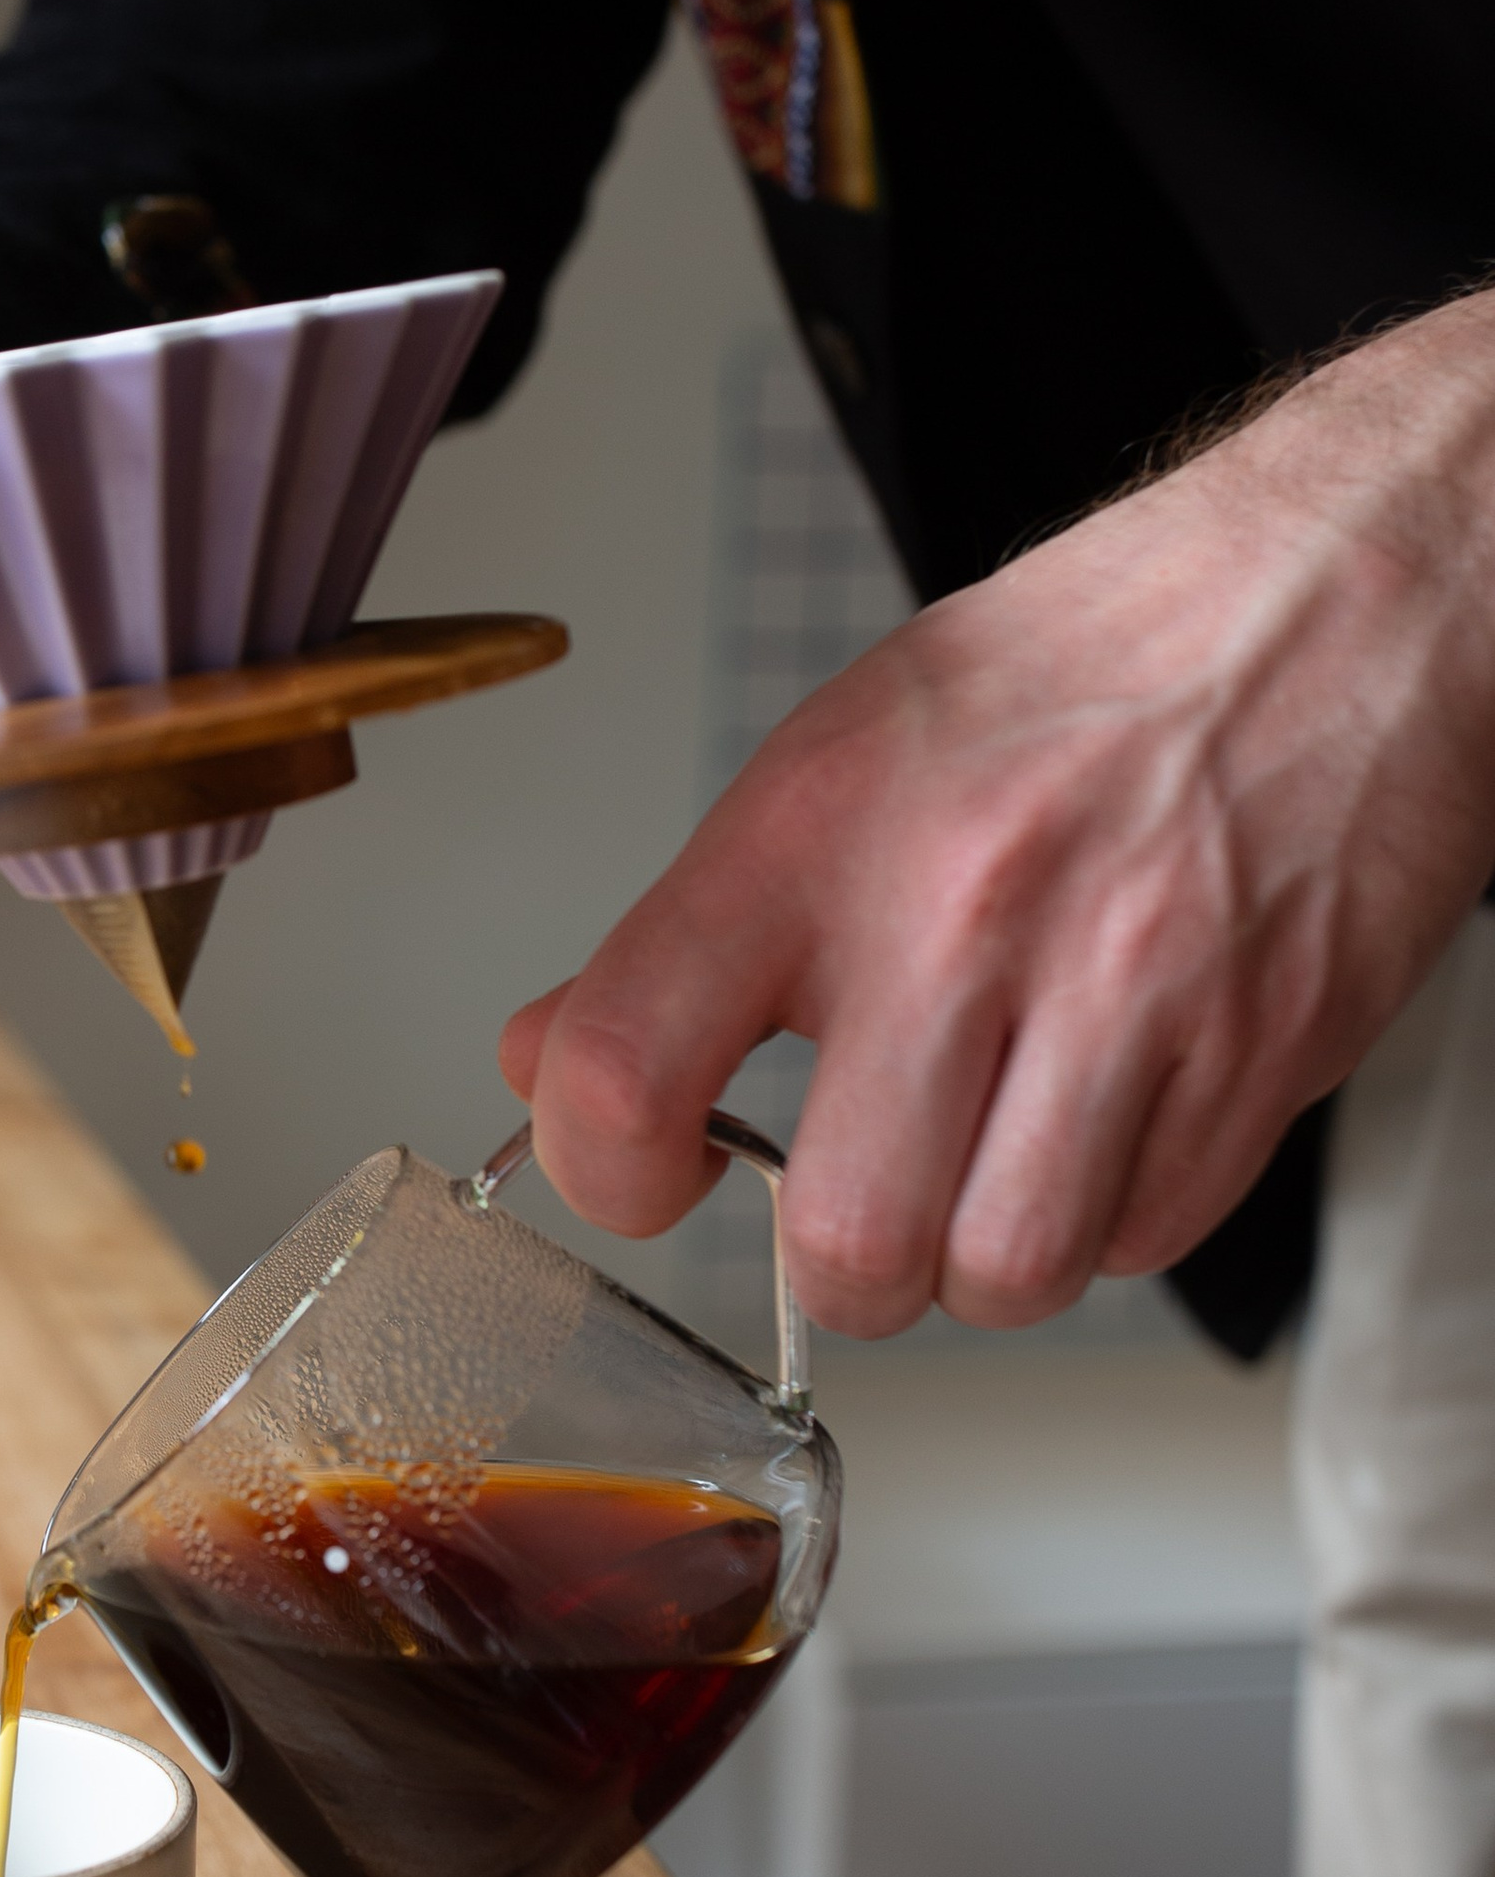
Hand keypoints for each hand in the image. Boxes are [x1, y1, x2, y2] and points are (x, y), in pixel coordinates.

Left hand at [500, 291, 1494, 1334]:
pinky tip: (1112, 1109)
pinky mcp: (1259, 1056)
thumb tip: (543, 1061)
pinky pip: (1142, 1244)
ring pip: (1006, 1278)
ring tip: (1000, 1158)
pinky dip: (1113, 1216)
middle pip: (848, 1244)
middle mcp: (962, 915)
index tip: (651, 1171)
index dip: (604, 1170)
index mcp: (820, 832)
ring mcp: (1126, 994)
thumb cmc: (1085, 672)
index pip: (624, 1063)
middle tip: (865, 1196)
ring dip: (989, 1259)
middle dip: (848, 1264)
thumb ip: (690, 931)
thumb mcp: (840, 754)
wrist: (1332, 597)